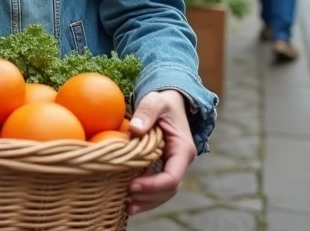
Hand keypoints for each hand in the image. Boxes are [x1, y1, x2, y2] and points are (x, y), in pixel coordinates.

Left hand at [127, 89, 196, 215]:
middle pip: (168, 190)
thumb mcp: (155, 100)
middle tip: (126, 201)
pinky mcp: (162, 167)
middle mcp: (180, 162)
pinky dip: (144, 195)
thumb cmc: (162, 100)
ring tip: (126, 208)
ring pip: (164, 192)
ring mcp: (172, 166)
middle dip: (149, 198)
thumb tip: (135, 129)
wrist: (169, 102)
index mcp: (182, 149)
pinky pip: (156, 186)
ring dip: (147, 202)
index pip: (172, 177)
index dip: (153, 185)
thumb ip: (147, 111)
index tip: (132, 185)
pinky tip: (127, 200)